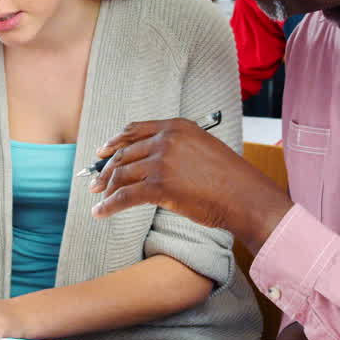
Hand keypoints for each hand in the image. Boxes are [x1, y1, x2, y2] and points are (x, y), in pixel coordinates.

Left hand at [89, 118, 292, 251]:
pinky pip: (124, 196)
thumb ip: (178, 148)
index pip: (136, 130)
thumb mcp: (204, 148)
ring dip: (106, 188)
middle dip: (106, 169)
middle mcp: (166, 140)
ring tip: (98, 198)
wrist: (244, 197)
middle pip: (124, 154)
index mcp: (177, 127)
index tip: (102, 152)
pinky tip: (101, 212)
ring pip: (122, 175)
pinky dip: (109, 206)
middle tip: (96, 182)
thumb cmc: (230, 179)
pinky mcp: (159, 187)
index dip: (114, 142)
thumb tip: (154, 160)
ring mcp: (161, 162)